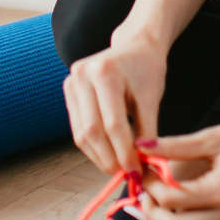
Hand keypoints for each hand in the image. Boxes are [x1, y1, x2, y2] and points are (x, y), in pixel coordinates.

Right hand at [62, 34, 167, 176]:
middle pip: (92, 130)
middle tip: (127, 174)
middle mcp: (82, 74)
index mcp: (105, 72)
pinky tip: (108, 155)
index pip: (113, 124)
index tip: (137, 171)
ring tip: (118, 168)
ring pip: (81, 133)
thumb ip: (147, 134)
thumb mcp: (152, 100)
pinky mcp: (68, 89)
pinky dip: (93, 146)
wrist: (135, 45)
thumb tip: (142, 169)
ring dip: (99, 156)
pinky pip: (78, 127)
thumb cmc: (147, 70)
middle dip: (110, 158)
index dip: (124, 152)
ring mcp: (72, 81)